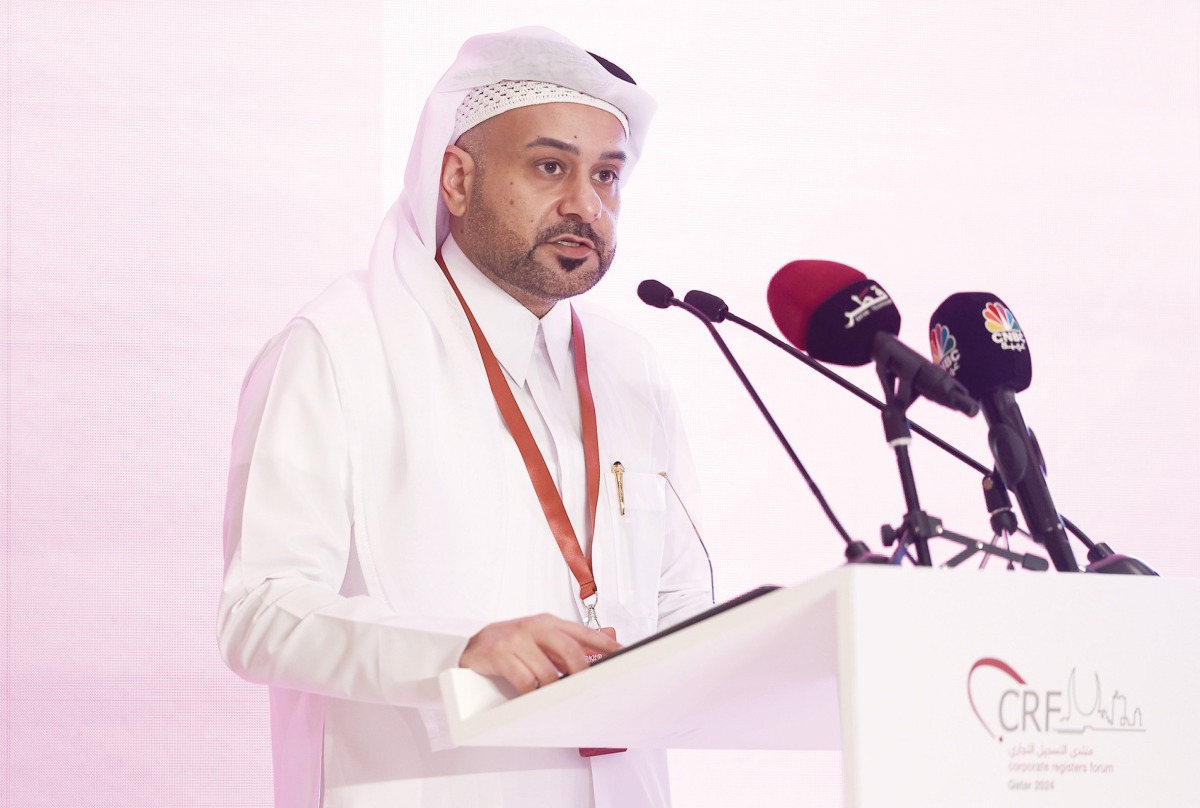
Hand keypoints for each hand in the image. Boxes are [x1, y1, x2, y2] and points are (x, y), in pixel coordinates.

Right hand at [459, 613, 621, 694]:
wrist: (473, 645)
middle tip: (587, 688)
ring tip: (555, 696)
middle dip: (581, 673)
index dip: (604, 643)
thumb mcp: (537, 638)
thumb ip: (560, 647)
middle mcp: (533, 627)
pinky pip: (525, 681)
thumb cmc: (510, 643)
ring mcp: (516, 639)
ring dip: (553, 689)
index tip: (621, 653)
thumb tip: (589, 663)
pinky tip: (533, 695)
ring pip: (547, 671)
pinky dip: (532, 693)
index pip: (582, 632)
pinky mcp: (500, 655)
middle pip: (569, 651)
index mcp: (546, 622)